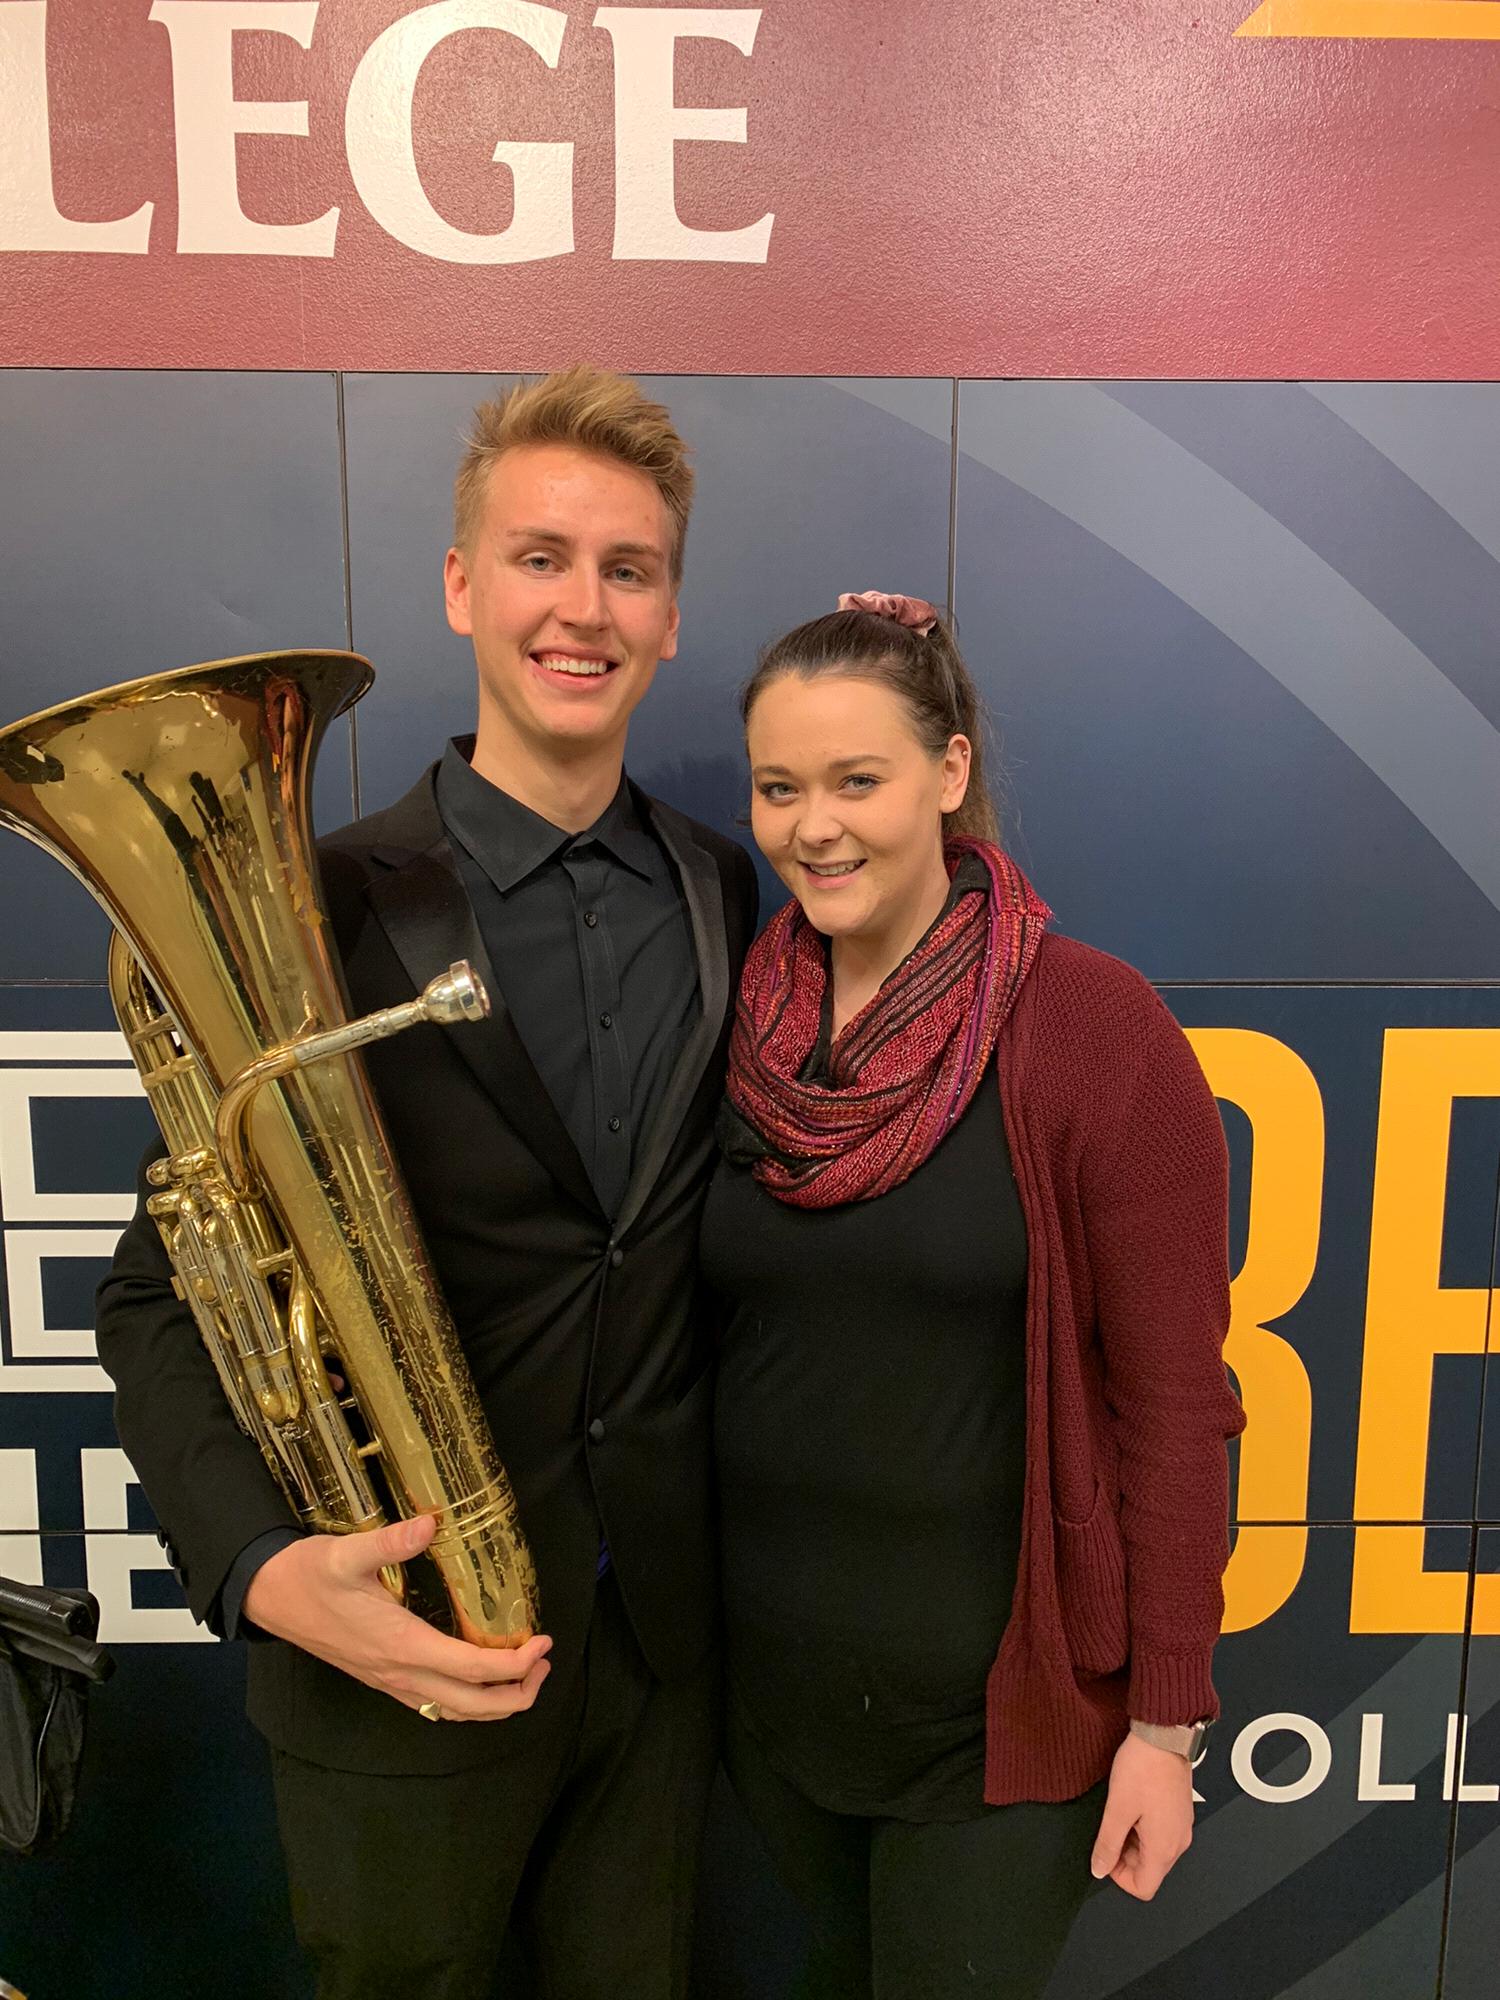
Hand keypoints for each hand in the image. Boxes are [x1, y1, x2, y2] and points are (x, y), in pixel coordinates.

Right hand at [242, 1512, 551, 1721]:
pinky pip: (435, 1706)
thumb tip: (430, 1523)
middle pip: (472, 1705)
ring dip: (495, 1703)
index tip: (544, 1643)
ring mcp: (391, 1683)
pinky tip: (479, 1679)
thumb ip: (391, 1541)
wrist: (270, 1597)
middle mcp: (400, 1674)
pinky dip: (468, 1702)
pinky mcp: (383, 1680)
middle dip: (517, 1693)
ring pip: (455, 1712)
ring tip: (524, 1674)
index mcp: (401, 1645)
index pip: (472, 1669)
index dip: (515, 1664)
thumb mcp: (348, 1552)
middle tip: (545, 1663)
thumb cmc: (310, 1574)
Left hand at [1089, 1730, 1194, 1900]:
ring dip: (1133, 1842)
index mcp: (1164, 1848)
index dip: (1119, 1878)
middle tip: (1109, 1829)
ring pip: (1155, 1852)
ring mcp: (1182, 1827)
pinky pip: (1161, 1834)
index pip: (1144, 1888)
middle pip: (1150, 1870)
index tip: (1106, 1854)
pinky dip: (1144, 1829)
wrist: (1165, 1735)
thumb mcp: (1117, 1809)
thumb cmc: (1143, 1768)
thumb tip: (1099, 1869)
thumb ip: (1107, 1844)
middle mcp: (1178, 1843)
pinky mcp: (1180, 1813)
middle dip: (1125, 1858)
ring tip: (1120, 1812)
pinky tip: (1133, 1805)